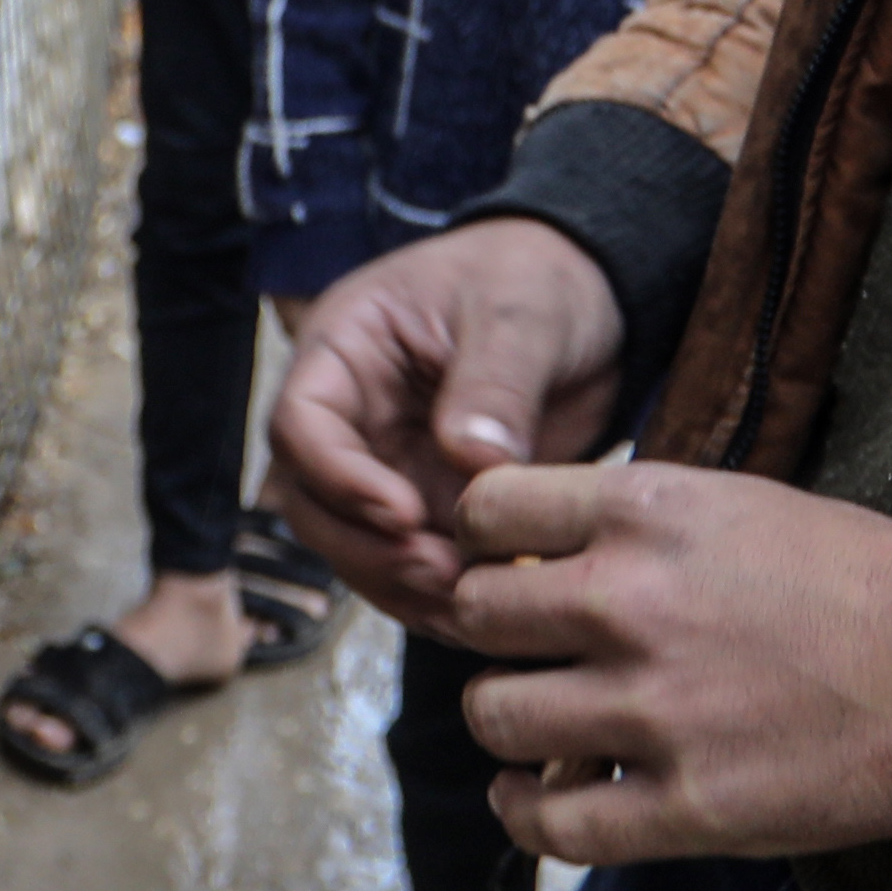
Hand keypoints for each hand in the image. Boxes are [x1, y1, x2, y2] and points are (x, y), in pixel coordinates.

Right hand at [257, 217, 625, 626]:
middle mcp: (354, 417)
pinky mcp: (436, 506)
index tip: (405, 512)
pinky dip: (437, 598)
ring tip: (469, 599)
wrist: (591, 300)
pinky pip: (414, 565)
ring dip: (399, 584)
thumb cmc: (537, 278)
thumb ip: (493, 382)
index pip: (300, 424)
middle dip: (366, 548)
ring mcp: (391, 466)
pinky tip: (482, 612)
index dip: (338, 478)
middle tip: (440, 570)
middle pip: (313, 502)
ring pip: (357, 547)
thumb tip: (471, 459)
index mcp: (347, 350)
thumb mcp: (519, 311)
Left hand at [439, 463, 891, 863]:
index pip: (486, 511)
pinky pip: (551, 825)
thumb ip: (634, 523)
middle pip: (474, 613)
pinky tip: (530, 795)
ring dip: (505, 719)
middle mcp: (632, 603)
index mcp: (647, 512)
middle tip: (524, 648)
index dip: (486, 541)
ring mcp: (655, 710)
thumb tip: (538, 550)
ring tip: (532, 720)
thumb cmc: (859, 582)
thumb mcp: (736, 503)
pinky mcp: (687, 807)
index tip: (510, 563)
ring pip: (494, 716)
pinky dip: (523, 813)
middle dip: (490, 631)